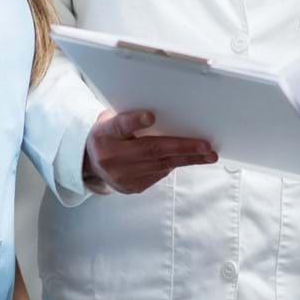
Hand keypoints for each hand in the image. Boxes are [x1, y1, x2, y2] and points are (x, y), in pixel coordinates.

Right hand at [84, 109, 216, 193]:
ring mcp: (120, 176)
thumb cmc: (110, 133)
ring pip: (160, 165)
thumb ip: (131, 116)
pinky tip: (188, 159)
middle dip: (182, 147)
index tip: (151, 116)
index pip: (120, 125)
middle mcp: (110, 157)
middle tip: (205, 146)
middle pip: (150, 150)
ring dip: (187, 159)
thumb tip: (163, 111)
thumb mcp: (112, 119)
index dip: (135, 121)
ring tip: (208, 155)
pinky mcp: (130, 188)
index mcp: (105, 133)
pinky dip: (174, 165)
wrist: (91, 162)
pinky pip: (158, 174)